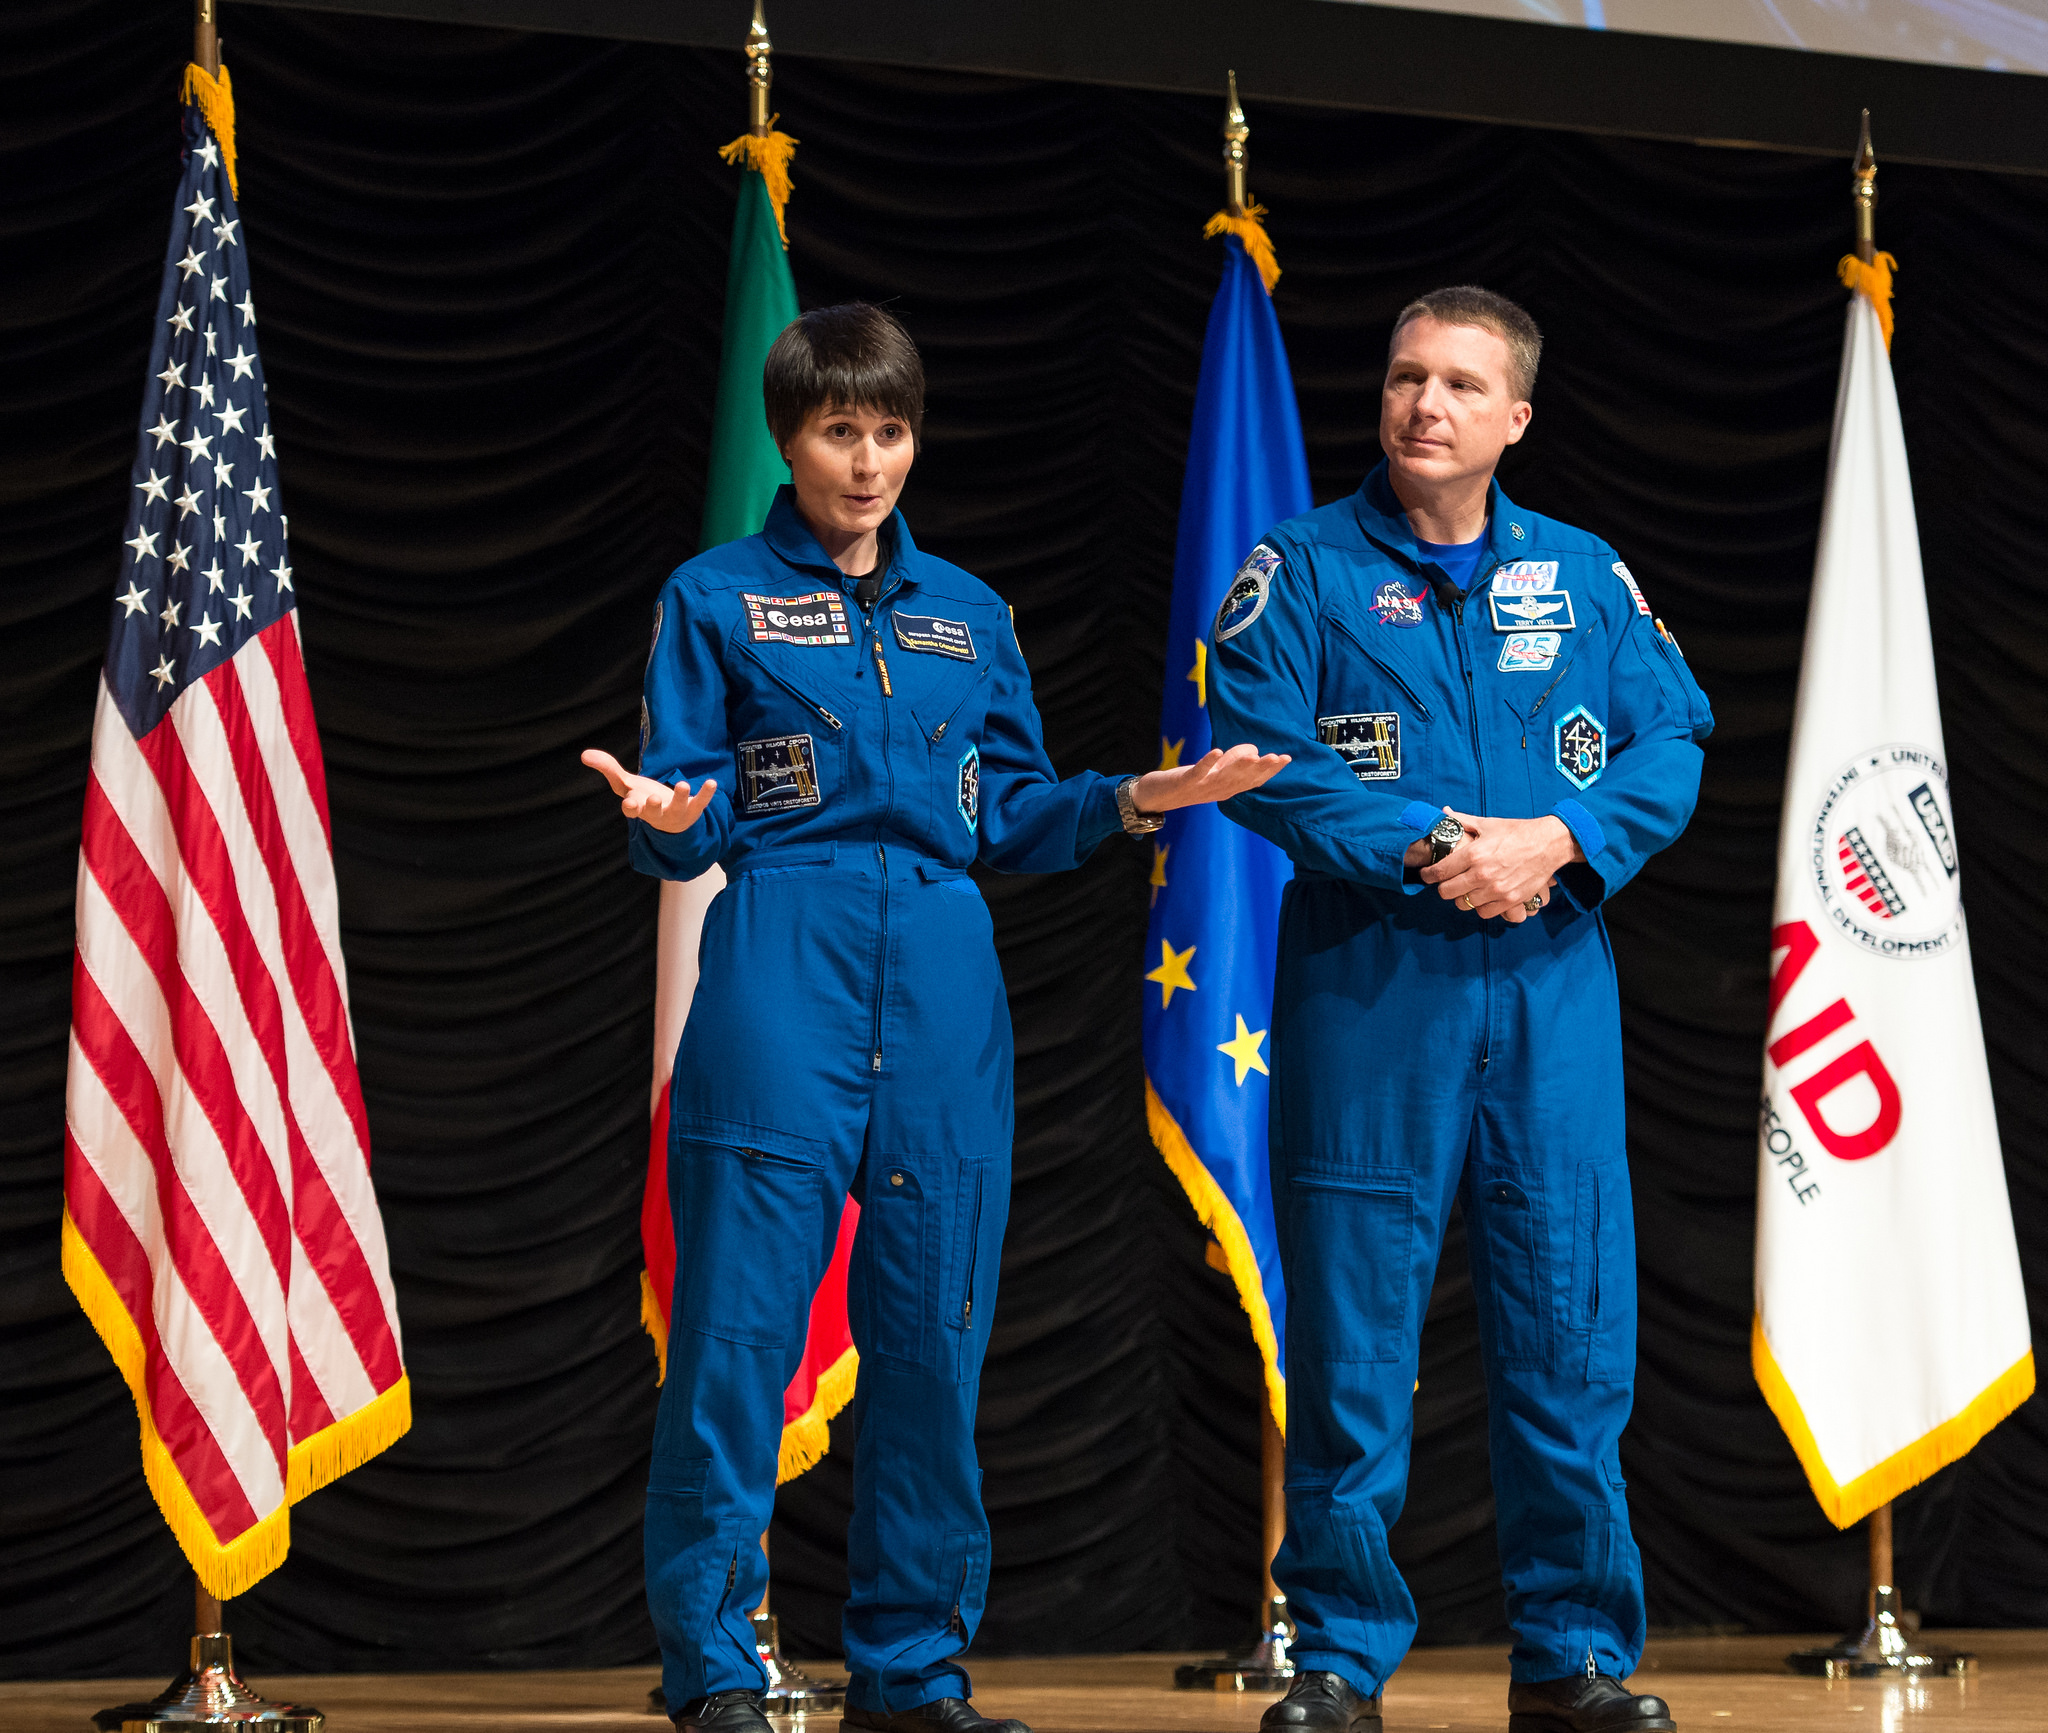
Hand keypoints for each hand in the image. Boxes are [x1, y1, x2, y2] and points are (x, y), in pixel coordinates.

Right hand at [581, 749, 717, 834]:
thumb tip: (584, 754)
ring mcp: (675, 813)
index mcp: (638, 808)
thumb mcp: (626, 784)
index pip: (632, 810)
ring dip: (679, 796)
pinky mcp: (693, 810)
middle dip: (653, 806)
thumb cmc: (644, 799)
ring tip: (681, 783)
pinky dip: (705, 793)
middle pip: (653, 812)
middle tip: (653, 798)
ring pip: (677, 807)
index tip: (630, 803)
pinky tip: (712, 782)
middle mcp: (656, 813)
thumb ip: (608, 768)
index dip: (631, 807)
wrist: (671, 821)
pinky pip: (700, 803)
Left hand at [1131, 743, 1290, 812]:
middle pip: (1242, 779)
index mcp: (1227, 788)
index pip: (1252, 780)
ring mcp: (1201, 787)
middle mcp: (1217, 790)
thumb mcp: (1214, 771)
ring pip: (1224, 777)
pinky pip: (1198, 772)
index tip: (1286, 759)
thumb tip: (1253, 751)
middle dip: (1261, 769)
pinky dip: (1207, 762)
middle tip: (1279, 758)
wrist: (1155, 798)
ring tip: (1254, 756)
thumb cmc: (1188, 782)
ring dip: (1239, 766)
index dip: (1269, 771)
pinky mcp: (1184, 782)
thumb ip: (1233, 761)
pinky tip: (1217, 751)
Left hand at [1420, 810, 1579, 922]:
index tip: (1427, 874)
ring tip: (1466, 888)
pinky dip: (1480, 906)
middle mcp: (1482, 875)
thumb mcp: (1488, 824)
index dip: (1428, 875)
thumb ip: (1463, 821)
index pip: (1438, 872)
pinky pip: (1484, 913)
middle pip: (1447, 892)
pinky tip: (1482, 896)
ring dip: (1462, 897)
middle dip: (1443, 887)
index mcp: (1473, 854)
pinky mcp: (1510, 901)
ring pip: (1464, 904)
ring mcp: (1496, 890)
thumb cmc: (1517, 832)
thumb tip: (1444, 812)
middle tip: (1447, 881)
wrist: (1549, 844)